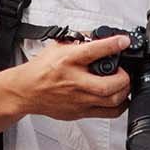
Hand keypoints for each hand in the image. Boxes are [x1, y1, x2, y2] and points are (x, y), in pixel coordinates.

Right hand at [12, 34, 130, 121]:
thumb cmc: (41, 70)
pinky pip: (107, 113)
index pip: (93, 51)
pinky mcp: (79, 112)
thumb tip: (100, 36)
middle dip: (123, 78)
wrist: (26, 91)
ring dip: (123, 91)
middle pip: (108, 85)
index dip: (112, 45)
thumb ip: (80, 41)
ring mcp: (78, 100)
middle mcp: (74, 81)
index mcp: (68, 61)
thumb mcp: (58, 47)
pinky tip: (118, 97)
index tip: (124, 41)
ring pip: (111, 101)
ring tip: (122, 84)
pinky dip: (119, 105)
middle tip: (123, 72)